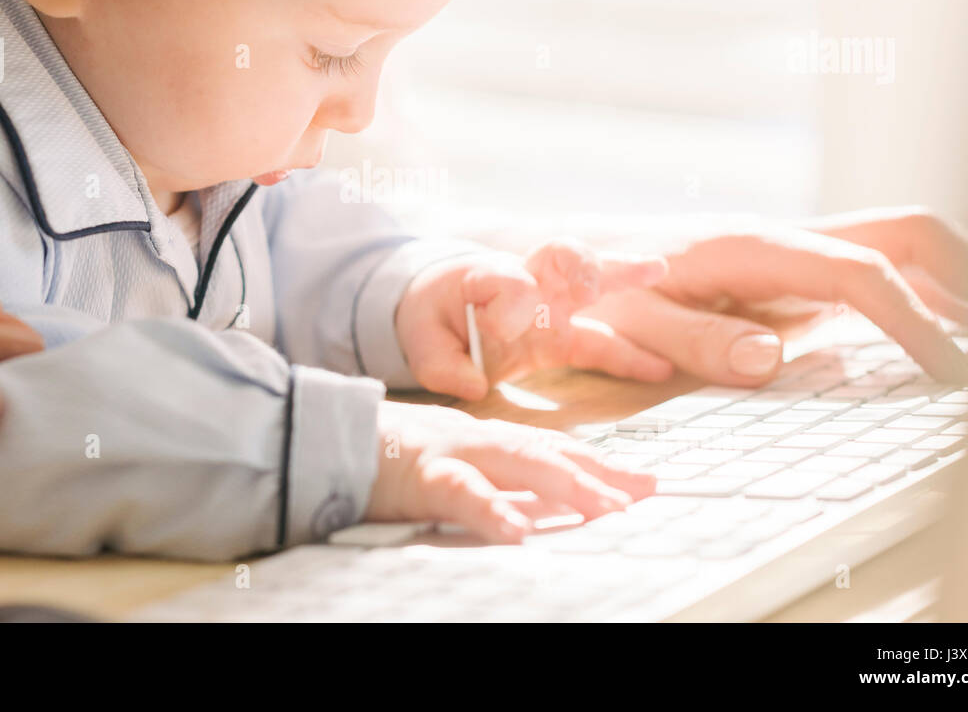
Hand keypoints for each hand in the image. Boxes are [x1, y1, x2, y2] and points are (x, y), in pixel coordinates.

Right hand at [367, 400, 654, 541]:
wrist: (322, 434)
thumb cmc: (382, 456)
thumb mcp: (445, 466)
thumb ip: (488, 483)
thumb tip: (532, 513)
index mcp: (483, 436)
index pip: (552, 446)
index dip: (599, 462)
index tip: (642, 480)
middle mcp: (476, 436)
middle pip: (549, 452)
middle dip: (600, 472)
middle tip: (645, 493)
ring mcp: (451, 450)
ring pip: (519, 463)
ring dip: (568, 485)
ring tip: (607, 508)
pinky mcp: (421, 473)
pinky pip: (461, 492)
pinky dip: (492, 510)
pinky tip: (519, 531)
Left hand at [395, 238, 670, 398]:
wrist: (443, 313)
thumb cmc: (433, 318)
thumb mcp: (422, 341)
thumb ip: (441, 363)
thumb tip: (472, 384)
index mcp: (486, 277)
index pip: (506, 279)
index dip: (507, 302)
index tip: (495, 330)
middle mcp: (526, 281)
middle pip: (560, 254)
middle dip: (579, 266)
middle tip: (589, 288)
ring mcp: (550, 305)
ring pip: (592, 280)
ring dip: (622, 275)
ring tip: (656, 269)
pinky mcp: (562, 335)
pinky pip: (599, 342)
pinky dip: (629, 355)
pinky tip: (660, 368)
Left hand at [581, 207, 967, 386]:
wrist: (574, 260)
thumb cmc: (594, 288)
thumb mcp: (627, 316)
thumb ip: (692, 336)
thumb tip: (768, 358)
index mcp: (753, 248)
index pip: (860, 273)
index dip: (913, 319)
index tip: (950, 370)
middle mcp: (784, 243)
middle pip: (904, 232)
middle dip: (964, 272)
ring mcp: (793, 258)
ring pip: (896, 248)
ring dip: (948, 284)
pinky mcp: (790, 278)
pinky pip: (869, 277)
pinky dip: (913, 300)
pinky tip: (931, 339)